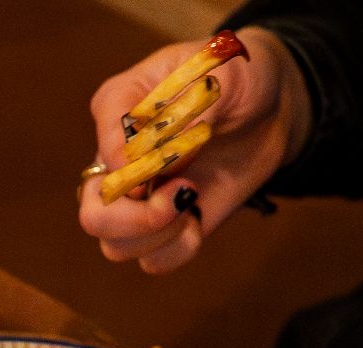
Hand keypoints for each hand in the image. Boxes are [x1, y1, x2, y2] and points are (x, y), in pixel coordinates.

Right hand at [79, 28, 311, 274]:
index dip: (137, 166)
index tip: (176, 154)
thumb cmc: (237, 79)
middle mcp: (117, 160)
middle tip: (177, 200)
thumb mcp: (222, 72)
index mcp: (118, 108)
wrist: (268, 108)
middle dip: (134, 221)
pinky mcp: (165, 226)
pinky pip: (153, 261)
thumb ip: (189, 105)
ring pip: (117, 246)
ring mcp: (137, 199)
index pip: (107, 148)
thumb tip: (159, 155)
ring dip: (159, 235)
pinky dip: (177, 250)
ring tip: (192, 200)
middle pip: (94, 216)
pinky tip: (197, 220)